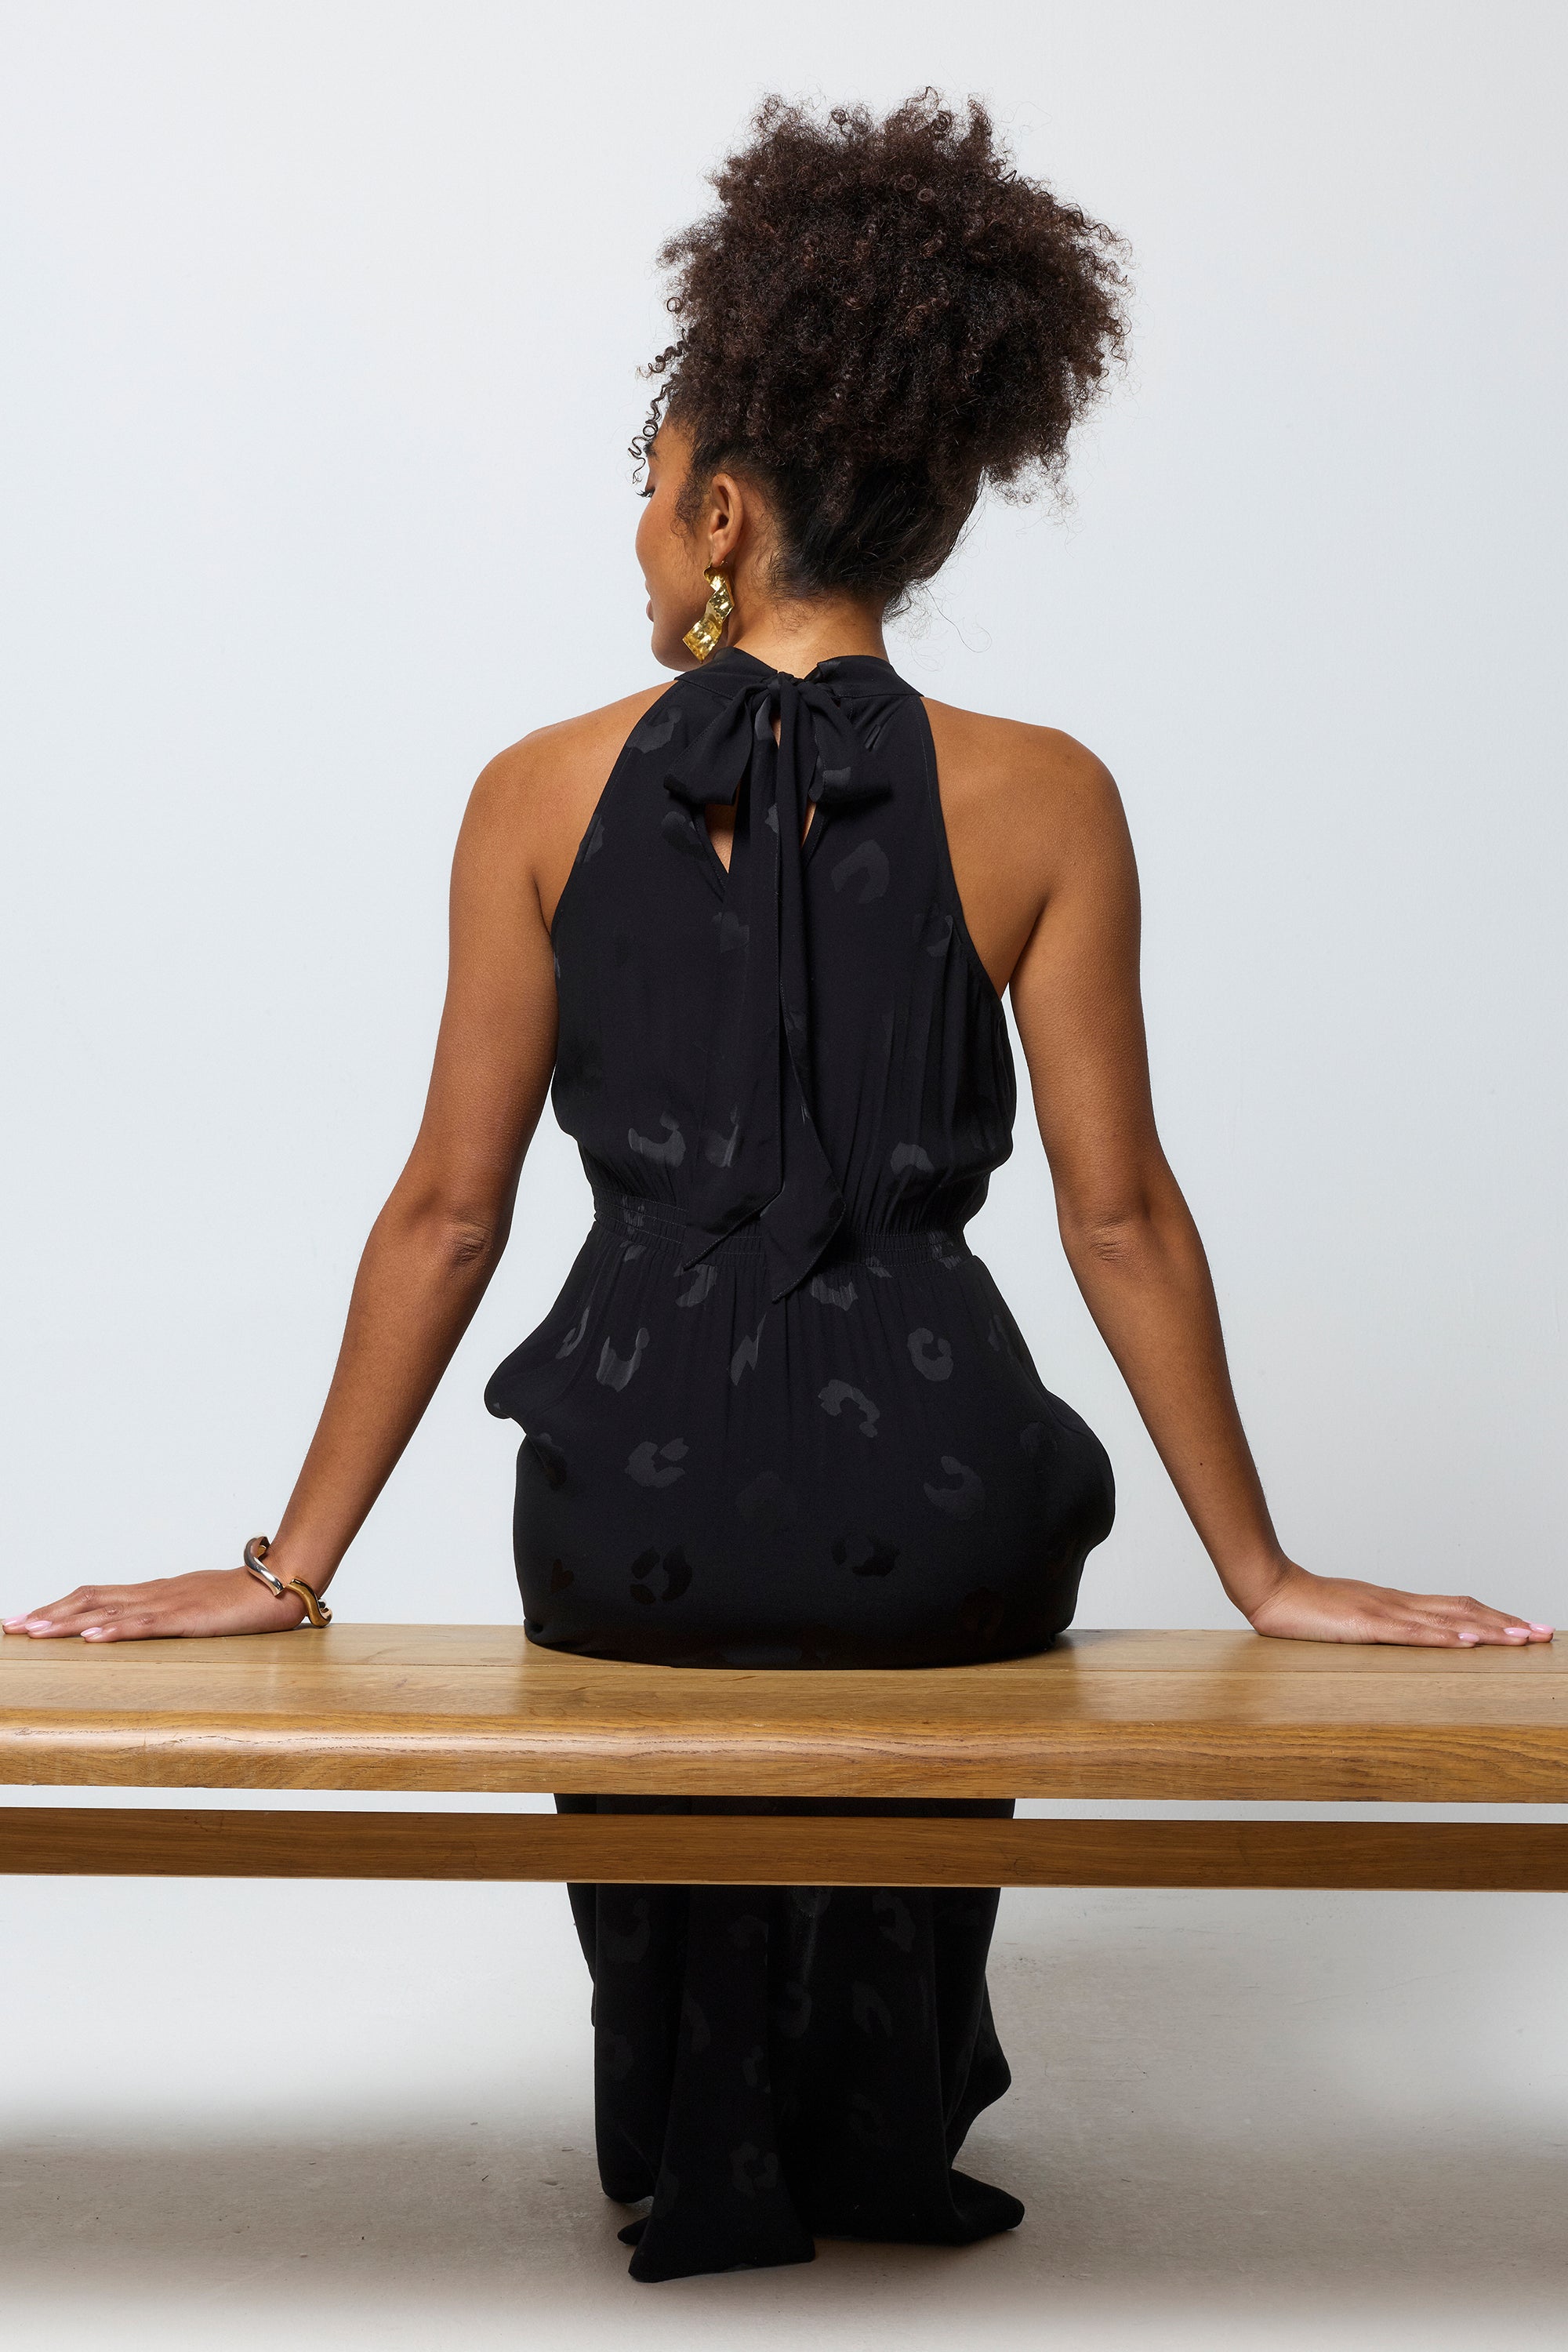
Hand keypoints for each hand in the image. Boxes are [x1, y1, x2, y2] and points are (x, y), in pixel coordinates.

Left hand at [3, 1568, 308, 1641]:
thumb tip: (142, 1626)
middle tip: (12, 1626)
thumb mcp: (197, 1607)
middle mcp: (154, 1593)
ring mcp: (170, 1603)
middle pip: (90, 1599)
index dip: (58, 1606)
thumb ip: (169, 1615)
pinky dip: (115, 1630)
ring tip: (34, 1631)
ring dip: (66, 1621)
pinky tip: (92, 1637)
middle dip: (47, 1613)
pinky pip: (145, 1624)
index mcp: (155, 1592)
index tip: (26, 1618)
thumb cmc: (245, 1597)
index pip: (96, 1596)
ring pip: (108, 1610)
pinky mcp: (188, 1618)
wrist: (281, 1582)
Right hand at [1246, 1562, 1552, 1646]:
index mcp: (1394, 1603)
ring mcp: (1384, 1611)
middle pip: (1464, 1610)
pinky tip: (1468, 1642)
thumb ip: (1374, 1629)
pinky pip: (1414, 1633)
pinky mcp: (1367, 1625)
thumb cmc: (1302, 1608)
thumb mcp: (1347, 1621)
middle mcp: (1398, 1603)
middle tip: (1543, 1633)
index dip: (1493, 1617)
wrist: (1270, 1590)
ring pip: (1448, 1620)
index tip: (1524, 1627)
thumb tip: (1401, 1643)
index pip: (1456, 1608)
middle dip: (1506, 1623)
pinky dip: (1446, 1637)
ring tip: (1522, 1639)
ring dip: (1489, 1631)